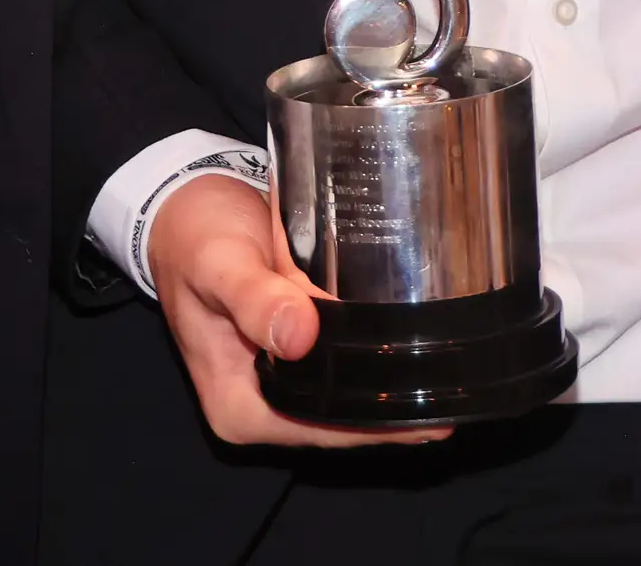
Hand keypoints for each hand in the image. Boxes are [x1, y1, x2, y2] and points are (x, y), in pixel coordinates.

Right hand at [142, 172, 447, 448]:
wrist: (183, 210)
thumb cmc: (197, 236)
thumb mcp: (220, 262)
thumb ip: (254, 298)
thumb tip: (299, 337)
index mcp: (237, 406)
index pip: (322, 430)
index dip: (375, 424)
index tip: (430, 413)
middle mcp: (258, 408)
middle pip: (339, 424)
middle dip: (392, 410)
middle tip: (457, 389)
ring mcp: (275, 386)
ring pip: (343, 401)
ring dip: (388, 390)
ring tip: (450, 376)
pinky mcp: (291, 359)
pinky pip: (340, 373)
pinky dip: (372, 363)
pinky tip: (413, 353)